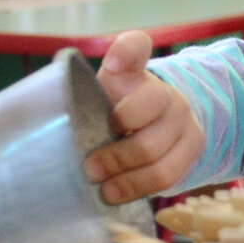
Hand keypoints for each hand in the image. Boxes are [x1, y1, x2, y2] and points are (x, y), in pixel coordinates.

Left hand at [82, 31, 204, 203]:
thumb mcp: (96, 100)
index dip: (126, 52)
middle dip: (117, 147)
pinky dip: (140, 189)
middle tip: (90, 167)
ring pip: (159, 153)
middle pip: (149, 113)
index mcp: (135, 72)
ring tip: (104, 190)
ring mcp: (184, 118)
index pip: (135, 47)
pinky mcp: (192, 147)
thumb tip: (51, 115)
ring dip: (128, 176)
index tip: (113, 65)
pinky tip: (120, 195)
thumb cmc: (112, 113)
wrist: (154, 126)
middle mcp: (166, 91)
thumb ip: (79, 98)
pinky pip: (169, 175)